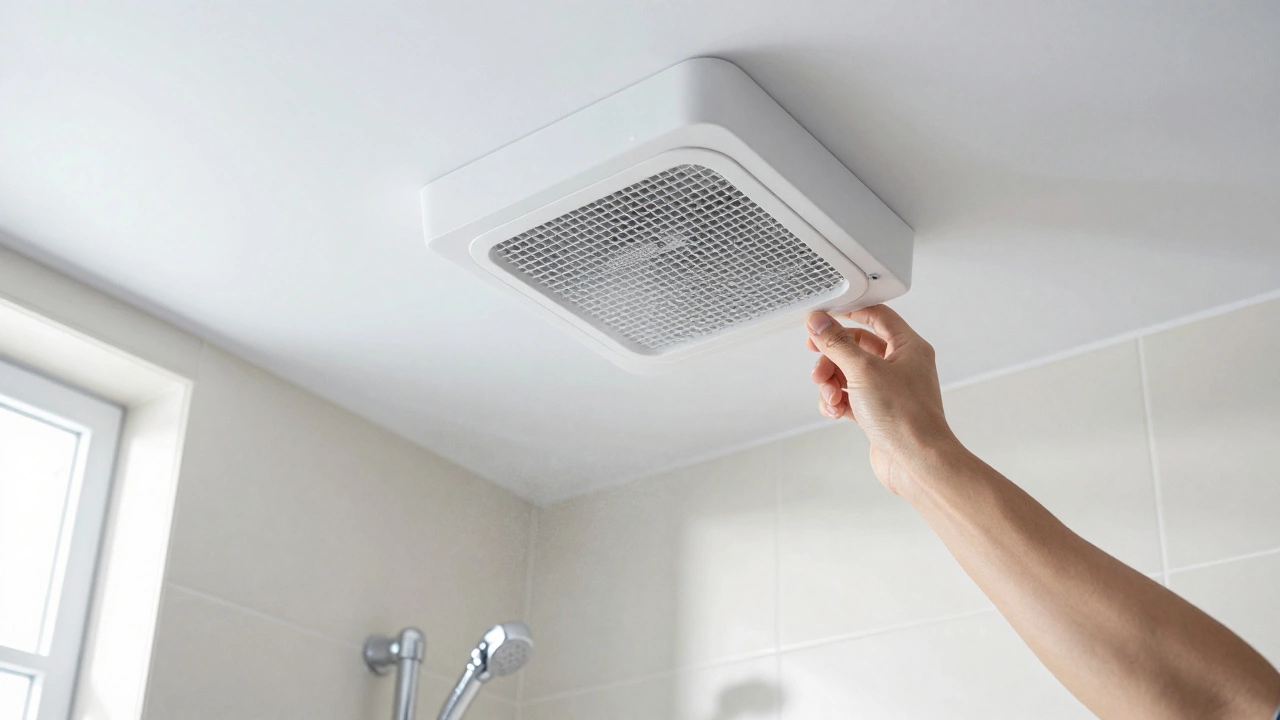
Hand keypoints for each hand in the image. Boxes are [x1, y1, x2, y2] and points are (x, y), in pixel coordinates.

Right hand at [806, 305, 959, 494]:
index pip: (878, 316)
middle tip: (817, 362)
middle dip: (833, 357)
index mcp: (908, 348)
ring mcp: (890, 390)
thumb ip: (837, 344)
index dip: (851, 313)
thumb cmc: (905, 417)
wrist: (916, 461)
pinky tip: (834, 410)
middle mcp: (902, 366)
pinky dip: (838, 402)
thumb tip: (819, 322)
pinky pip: (851, 398)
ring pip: (850, 374)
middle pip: (857, 347)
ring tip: (829, 394)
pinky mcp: (879, 412)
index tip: (826, 316)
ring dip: (832, 383)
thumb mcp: (863, 370)